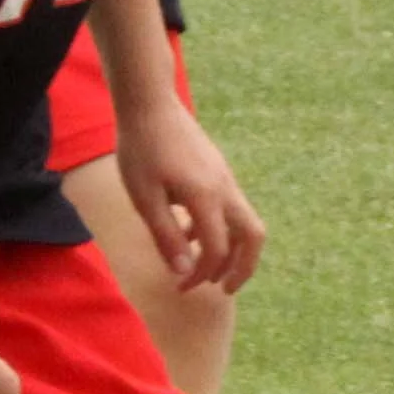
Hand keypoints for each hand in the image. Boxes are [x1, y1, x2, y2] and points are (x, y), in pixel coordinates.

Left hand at [113, 100, 266, 295]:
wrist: (150, 104)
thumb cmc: (141, 149)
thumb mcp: (145, 197)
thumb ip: (166, 235)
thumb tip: (185, 270)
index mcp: (205, 196)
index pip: (217, 248)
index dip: (202, 273)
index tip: (180, 286)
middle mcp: (224, 188)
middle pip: (253, 236)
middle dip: (242, 268)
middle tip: (221, 290)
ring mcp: (225, 178)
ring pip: (245, 222)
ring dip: (230, 249)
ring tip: (203, 268)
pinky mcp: (219, 171)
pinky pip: (230, 207)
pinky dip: (219, 228)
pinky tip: (188, 232)